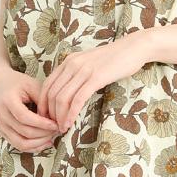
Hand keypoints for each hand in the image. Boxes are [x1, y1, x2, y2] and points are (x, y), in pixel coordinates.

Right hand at [0, 69, 60, 152]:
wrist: (0, 85)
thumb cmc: (19, 84)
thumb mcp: (33, 85)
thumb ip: (43, 100)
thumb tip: (56, 119)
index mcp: (8, 100)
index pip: (25, 117)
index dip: (42, 124)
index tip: (56, 124)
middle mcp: (1, 115)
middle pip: (24, 132)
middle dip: (44, 134)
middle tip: (57, 130)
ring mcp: (1, 125)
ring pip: (21, 143)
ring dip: (39, 143)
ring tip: (52, 137)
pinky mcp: (3, 132)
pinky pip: (19, 146)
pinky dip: (33, 147)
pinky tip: (45, 142)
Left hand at [37, 30, 152, 132]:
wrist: (133, 48)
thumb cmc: (114, 59)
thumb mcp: (89, 63)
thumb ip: (77, 74)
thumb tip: (68, 92)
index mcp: (68, 61)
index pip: (47, 85)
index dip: (43, 104)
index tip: (45, 118)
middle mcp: (71, 64)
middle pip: (51, 93)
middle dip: (49, 113)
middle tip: (52, 127)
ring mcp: (83, 70)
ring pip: (62, 98)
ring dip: (59, 117)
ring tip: (61, 129)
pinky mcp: (95, 78)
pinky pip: (78, 99)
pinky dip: (71, 114)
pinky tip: (70, 124)